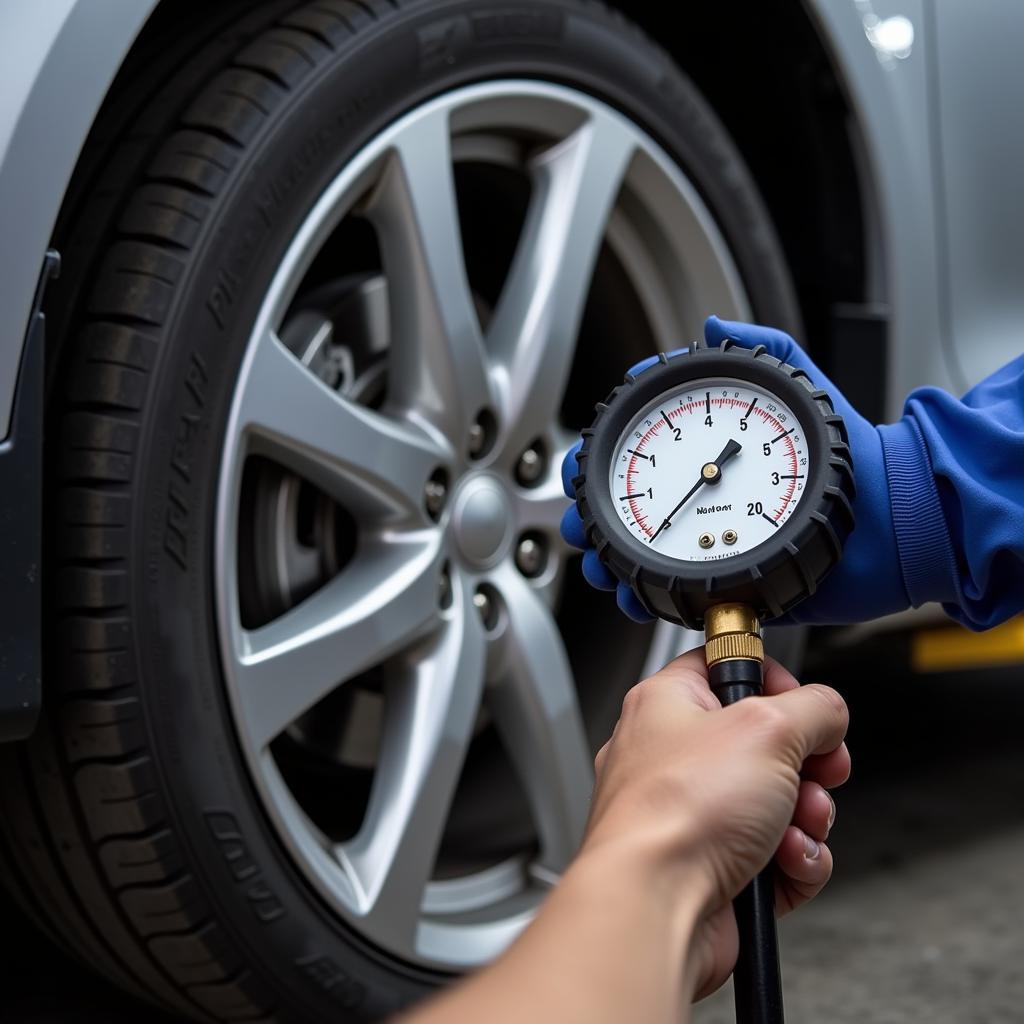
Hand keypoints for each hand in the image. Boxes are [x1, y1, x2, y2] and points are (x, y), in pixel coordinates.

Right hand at [561, 316, 909, 623]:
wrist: (895, 520)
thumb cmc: (854, 455)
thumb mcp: (805, 388)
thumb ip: (764, 347)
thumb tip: (714, 323)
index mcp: (715, 456)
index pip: (644, 451)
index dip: (605, 455)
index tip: (585, 457)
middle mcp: (707, 500)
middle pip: (628, 508)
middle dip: (592, 516)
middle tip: (580, 521)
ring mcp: (714, 542)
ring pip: (642, 555)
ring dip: (610, 562)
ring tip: (601, 565)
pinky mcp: (730, 581)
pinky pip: (677, 595)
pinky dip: (647, 600)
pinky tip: (637, 596)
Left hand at [582, 649, 849, 999]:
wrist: (655, 905)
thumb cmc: (678, 813)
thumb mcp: (769, 728)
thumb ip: (813, 707)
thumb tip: (827, 712)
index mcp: (667, 703)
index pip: (724, 667)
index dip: (774, 681)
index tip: (804, 706)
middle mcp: (672, 755)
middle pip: (765, 742)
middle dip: (807, 765)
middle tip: (819, 773)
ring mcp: (690, 814)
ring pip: (777, 803)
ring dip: (806, 818)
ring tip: (796, 826)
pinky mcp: (711, 866)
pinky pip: (774, 855)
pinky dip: (793, 862)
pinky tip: (785, 864)